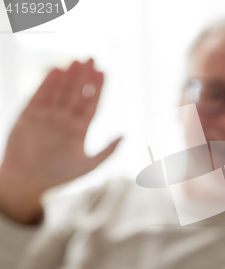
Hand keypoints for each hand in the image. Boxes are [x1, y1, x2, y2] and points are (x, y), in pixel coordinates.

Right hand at [0, 60, 119, 223]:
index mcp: (79, 130)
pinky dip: (48, 83)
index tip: (104, 72)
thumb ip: (109, 150)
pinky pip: (40, 95)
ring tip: (77, 61)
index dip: (98, 88)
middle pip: (77, 93)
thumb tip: (126, 135)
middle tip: (93, 58)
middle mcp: (64, 120)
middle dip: (85, 76)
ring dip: (69, 76)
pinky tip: (57, 70)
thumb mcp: (90, 165)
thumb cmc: (60, 177)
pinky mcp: (28, 116)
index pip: (91, 104)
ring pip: (60, 91)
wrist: (27, 183)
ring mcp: (46, 116)